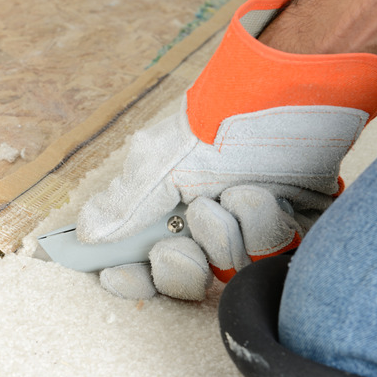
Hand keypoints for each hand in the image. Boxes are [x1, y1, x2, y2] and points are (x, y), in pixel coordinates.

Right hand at [76, 0, 376, 300]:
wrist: (287, 97)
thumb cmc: (219, 124)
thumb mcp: (162, 160)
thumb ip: (126, 202)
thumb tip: (88, 233)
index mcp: (168, 212)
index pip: (140, 264)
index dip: (128, 277)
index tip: (117, 275)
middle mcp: (204, 229)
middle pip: (183, 279)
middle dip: (181, 261)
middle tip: (183, 236)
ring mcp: (246, 235)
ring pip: (228, 269)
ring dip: (227, 231)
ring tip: (235, 191)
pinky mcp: (288, 236)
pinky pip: (272, 257)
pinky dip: (265, 226)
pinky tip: (267, 195)